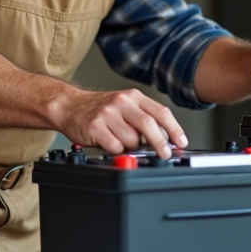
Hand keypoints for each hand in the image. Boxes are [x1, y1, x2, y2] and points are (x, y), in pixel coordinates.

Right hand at [55, 88, 187, 158]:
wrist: (69, 106)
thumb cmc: (100, 109)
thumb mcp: (124, 106)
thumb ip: (143, 118)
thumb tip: (165, 139)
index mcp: (133, 96)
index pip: (161, 112)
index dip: (174, 129)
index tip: (181, 142)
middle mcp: (121, 102)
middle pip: (149, 125)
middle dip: (161, 143)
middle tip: (165, 154)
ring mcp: (108, 114)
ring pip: (131, 139)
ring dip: (132, 147)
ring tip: (122, 142)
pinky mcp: (95, 127)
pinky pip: (115, 146)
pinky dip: (117, 150)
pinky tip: (110, 143)